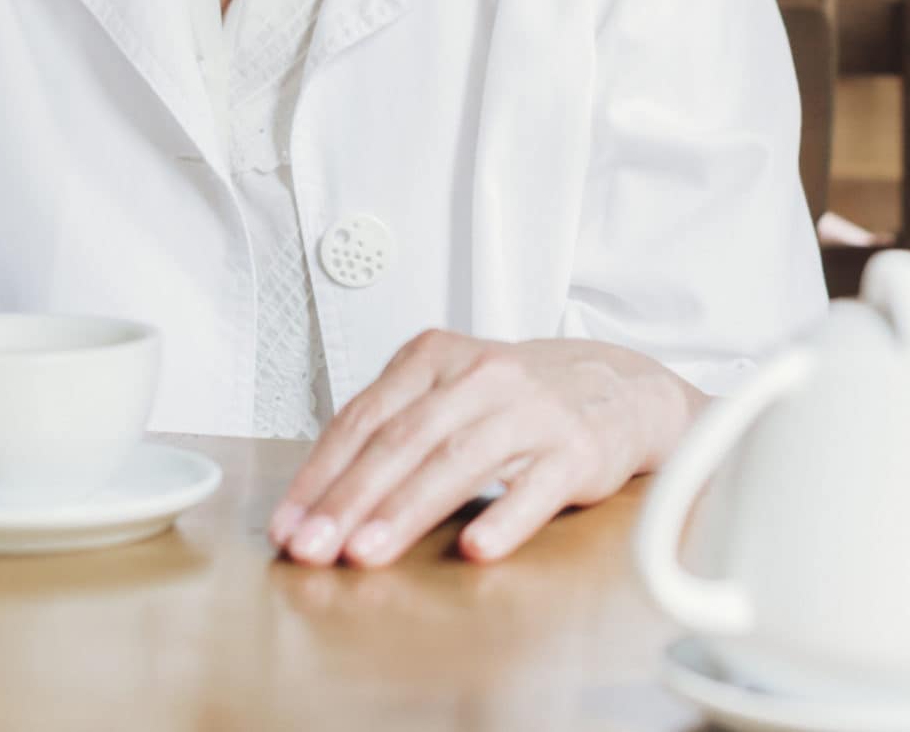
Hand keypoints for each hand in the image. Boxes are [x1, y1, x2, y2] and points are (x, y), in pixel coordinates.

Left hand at [269, 332, 703, 567]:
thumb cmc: (517, 401)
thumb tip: (318, 503)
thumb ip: (393, 430)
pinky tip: (475, 548)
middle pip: (403, 440)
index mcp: (438, 357)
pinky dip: (504, 517)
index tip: (288, 525)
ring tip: (366, 554)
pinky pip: (537, 487)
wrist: (620, 388)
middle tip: (312, 550)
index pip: (365, 417)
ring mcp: (533, 410)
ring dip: (406, 511)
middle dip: (349, 500)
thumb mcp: (450, 392)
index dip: (321, 475)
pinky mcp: (578, 448)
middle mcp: (483, 375)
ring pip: (459, 461)